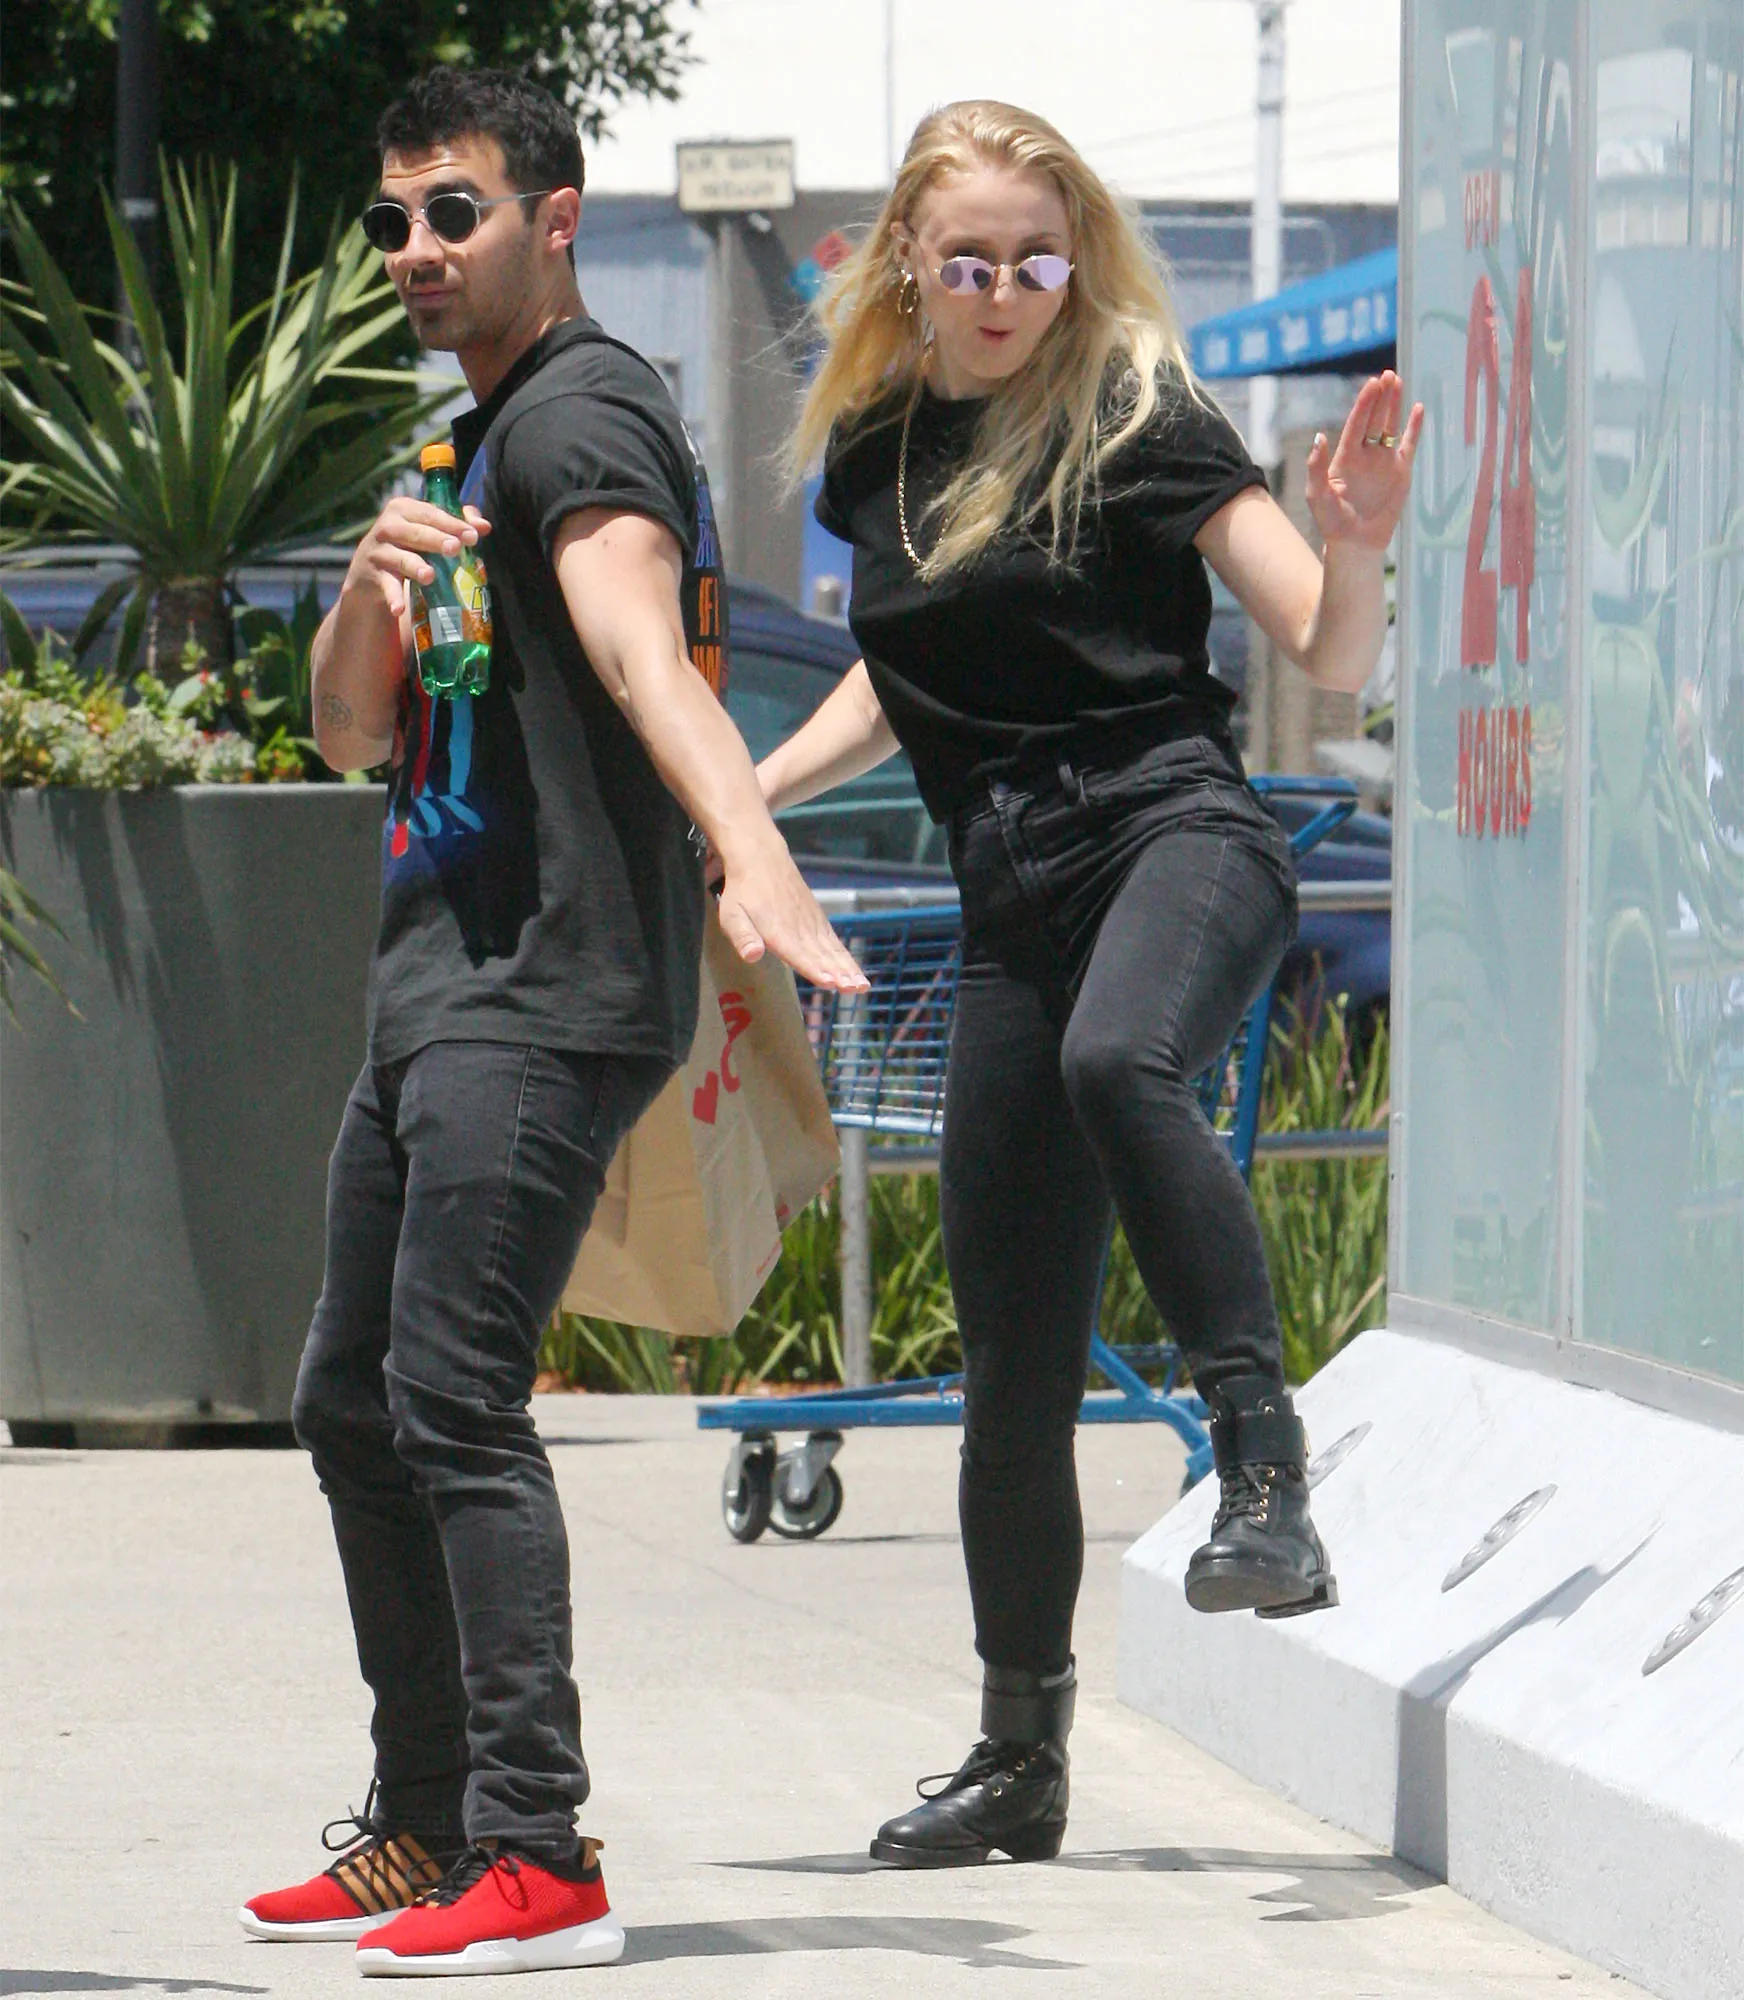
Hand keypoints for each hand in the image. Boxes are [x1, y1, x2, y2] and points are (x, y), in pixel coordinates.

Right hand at [345, 496, 491, 618]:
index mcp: (403, 509)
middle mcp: (387, 526)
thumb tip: (485, 526)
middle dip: (436, 540)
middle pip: (415, 533)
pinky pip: (386, 586)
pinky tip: (399, 609)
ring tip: (429, 575)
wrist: (372, 573)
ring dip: (414, 566)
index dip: (452, 524)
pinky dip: (392, 597)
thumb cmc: (409, 546)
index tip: (473, 536)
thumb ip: (456, 523)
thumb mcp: (428, 530)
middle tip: (455, 548)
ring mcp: (378, 552)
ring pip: (400, 558)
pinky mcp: (373, 576)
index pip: (430, 513)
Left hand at [715, 837, 868, 992]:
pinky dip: (846, 958)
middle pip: (823, 956)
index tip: (831, 982)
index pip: (799, 954)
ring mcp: (812, 925)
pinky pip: (835, 943)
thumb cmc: (743, 892)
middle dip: (840, 974)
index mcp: (778, 932)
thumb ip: (743, 936)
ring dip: (849, 969)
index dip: (814, 969)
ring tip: (862, 986)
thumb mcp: (732, 914)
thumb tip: (752, 955)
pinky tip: (855, 973)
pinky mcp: (818, 921)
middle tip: (856, 989)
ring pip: (834, 951)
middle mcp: (800, 930)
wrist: (763, 860)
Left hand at [1306, 371, 1423, 553]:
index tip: (1372, 383)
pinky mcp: (1401, 471)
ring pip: (1391, 426)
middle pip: (1375, 419)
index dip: (1364, 403)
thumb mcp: (1317, 494)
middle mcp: (1365, 454)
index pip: (1356, 423)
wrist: (1356, 543)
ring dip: (1394, 405)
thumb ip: (1316, 466)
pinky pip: (1409, 444)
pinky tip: (1417, 409)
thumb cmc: (1332, 521)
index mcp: (1345, 456)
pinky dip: (1414, 427)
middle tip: (1387, 375)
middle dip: (1380, 396)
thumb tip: (1319, 436)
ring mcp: (1384, 461)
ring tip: (1398, 381)